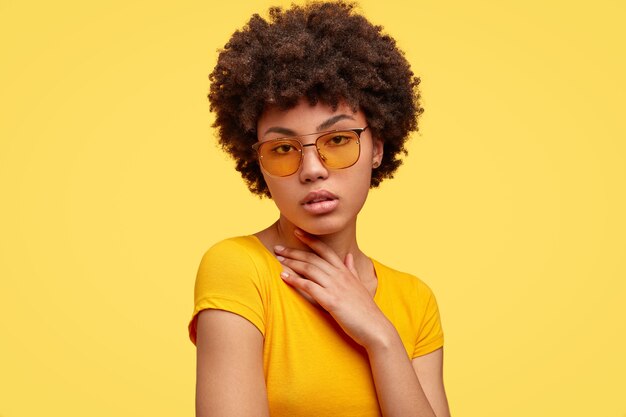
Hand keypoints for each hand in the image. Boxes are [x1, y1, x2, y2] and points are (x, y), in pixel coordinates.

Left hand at [274, 229, 392, 348]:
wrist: (375, 327)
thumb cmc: (366, 309)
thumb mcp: (359, 284)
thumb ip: (351, 269)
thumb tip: (348, 256)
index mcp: (345, 271)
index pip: (325, 250)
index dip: (310, 240)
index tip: (297, 232)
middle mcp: (339, 275)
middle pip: (312, 257)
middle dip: (294, 251)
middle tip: (278, 248)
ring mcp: (335, 287)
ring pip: (309, 269)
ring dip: (291, 262)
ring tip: (277, 258)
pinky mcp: (330, 300)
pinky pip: (308, 286)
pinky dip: (294, 280)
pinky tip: (283, 276)